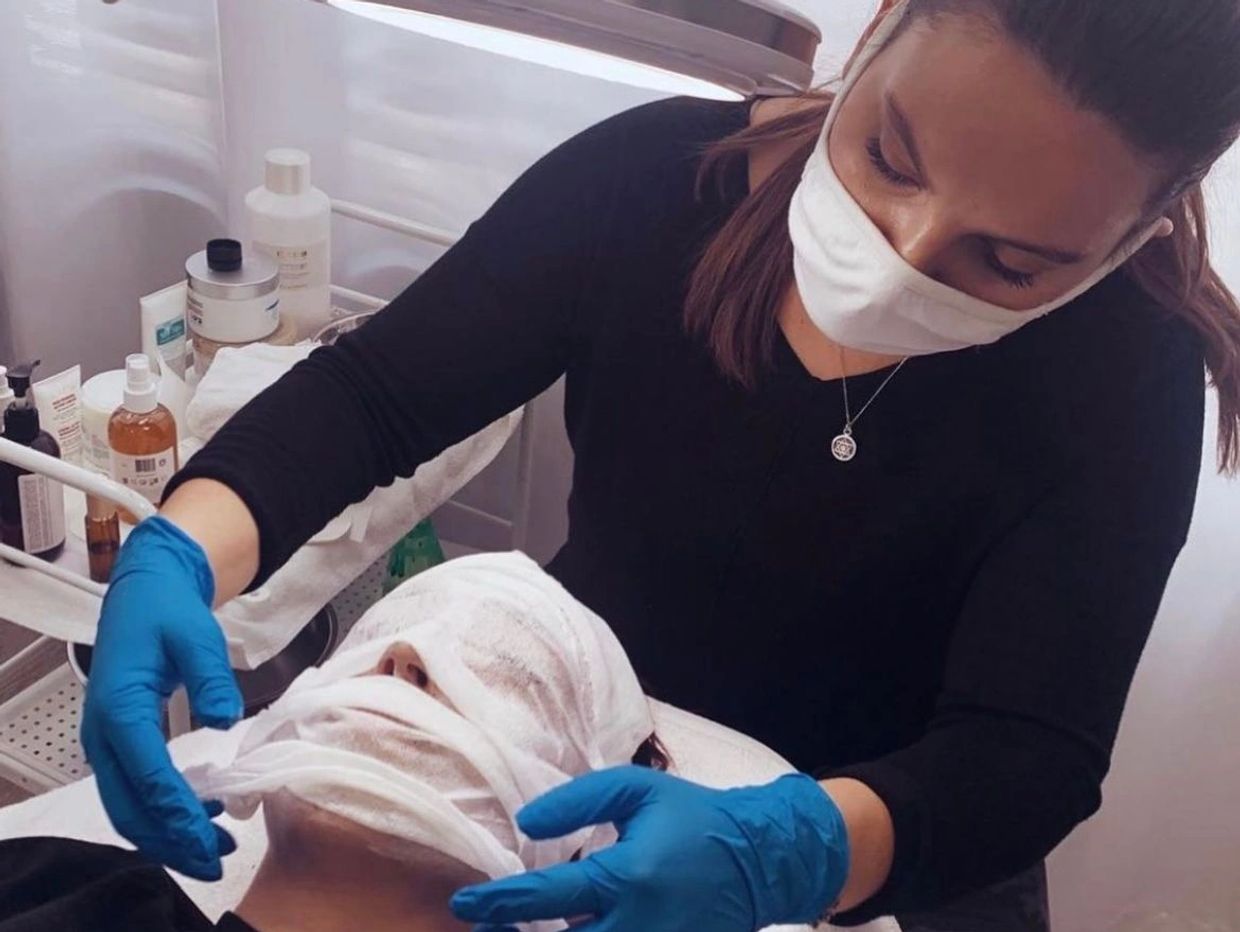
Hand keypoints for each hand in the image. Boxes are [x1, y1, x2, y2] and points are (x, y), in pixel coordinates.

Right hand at [81, 516, 243, 879]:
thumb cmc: (169, 612)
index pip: (147, 774)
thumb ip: (211, 677)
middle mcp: (104, 734)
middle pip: (130, 807)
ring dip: (167, 835)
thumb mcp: (197, 635)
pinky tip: (200, 817)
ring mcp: (107, 743)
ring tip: (214, 848)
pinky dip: (162, 814)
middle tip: (215, 860)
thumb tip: (224, 718)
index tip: (208, 836)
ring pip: (128, 808)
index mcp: (120, 708)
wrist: (145, 593)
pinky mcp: (118, 744)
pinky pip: (133, 792)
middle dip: (171, 841)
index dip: (177, 812)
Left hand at [451, 766, 849, 930]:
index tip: (463, 902)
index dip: (498, 902)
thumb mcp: (637, 790)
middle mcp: (638, 925)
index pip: (547, 897)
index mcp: (628, 876)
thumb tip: (526, 825)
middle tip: (484, 928)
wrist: (760, 860)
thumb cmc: (692, 818)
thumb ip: (579, 801)